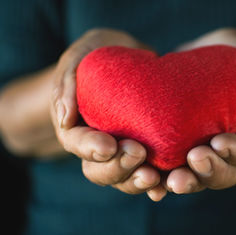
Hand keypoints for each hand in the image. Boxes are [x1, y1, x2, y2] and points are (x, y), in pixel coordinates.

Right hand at [50, 28, 166, 200]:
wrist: (126, 56)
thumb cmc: (97, 54)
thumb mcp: (79, 56)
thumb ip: (67, 82)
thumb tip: (65, 119)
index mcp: (76, 127)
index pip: (77, 144)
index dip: (91, 148)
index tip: (108, 145)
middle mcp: (98, 146)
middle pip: (101, 171)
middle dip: (118, 167)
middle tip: (138, 152)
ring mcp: (122, 152)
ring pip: (126, 178)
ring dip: (138, 180)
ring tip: (154, 176)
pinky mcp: (148, 151)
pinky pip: (152, 172)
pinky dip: (161, 180)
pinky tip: (170, 180)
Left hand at [163, 28, 235, 193]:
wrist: (194, 55)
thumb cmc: (229, 52)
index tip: (218, 142)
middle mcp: (225, 149)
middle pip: (225, 173)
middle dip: (211, 171)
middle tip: (194, 158)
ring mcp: (199, 151)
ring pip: (197, 178)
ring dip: (186, 181)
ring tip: (171, 180)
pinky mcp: (174, 150)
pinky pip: (168, 172)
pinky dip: (161, 182)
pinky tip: (151, 183)